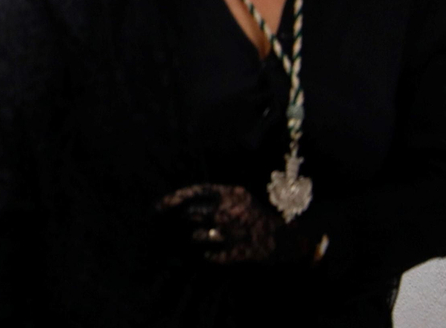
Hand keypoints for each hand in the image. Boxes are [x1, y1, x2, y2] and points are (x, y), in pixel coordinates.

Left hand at [155, 184, 321, 264]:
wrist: (287, 238)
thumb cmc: (257, 216)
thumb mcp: (240, 197)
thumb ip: (216, 196)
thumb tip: (182, 202)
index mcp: (234, 193)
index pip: (196, 191)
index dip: (175, 198)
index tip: (158, 205)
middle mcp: (233, 210)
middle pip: (194, 213)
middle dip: (186, 217)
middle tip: (184, 220)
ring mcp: (237, 232)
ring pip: (199, 235)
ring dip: (198, 236)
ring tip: (204, 235)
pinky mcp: (241, 252)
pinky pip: (212, 255)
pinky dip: (210, 254)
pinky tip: (213, 252)